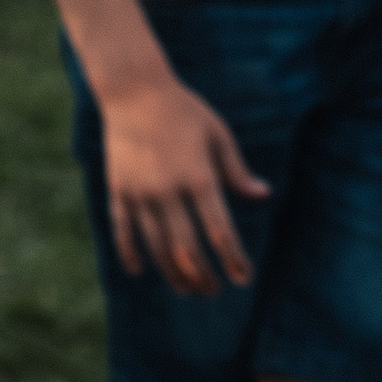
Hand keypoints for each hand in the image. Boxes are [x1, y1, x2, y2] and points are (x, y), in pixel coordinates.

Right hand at [99, 74, 271, 289]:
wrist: (134, 89)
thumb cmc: (184, 110)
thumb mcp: (218, 135)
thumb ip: (237, 171)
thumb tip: (263, 195)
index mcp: (199, 176)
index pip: (220, 231)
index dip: (233, 260)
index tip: (244, 279)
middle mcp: (168, 190)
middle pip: (187, 248)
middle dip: (204, 276)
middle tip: (215, 291)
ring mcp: (140, 192)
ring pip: (156, 246)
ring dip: (173, 273)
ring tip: (187, 290)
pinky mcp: (118, 190)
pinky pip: (123, 231)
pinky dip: (131, 254)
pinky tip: (140, 272)